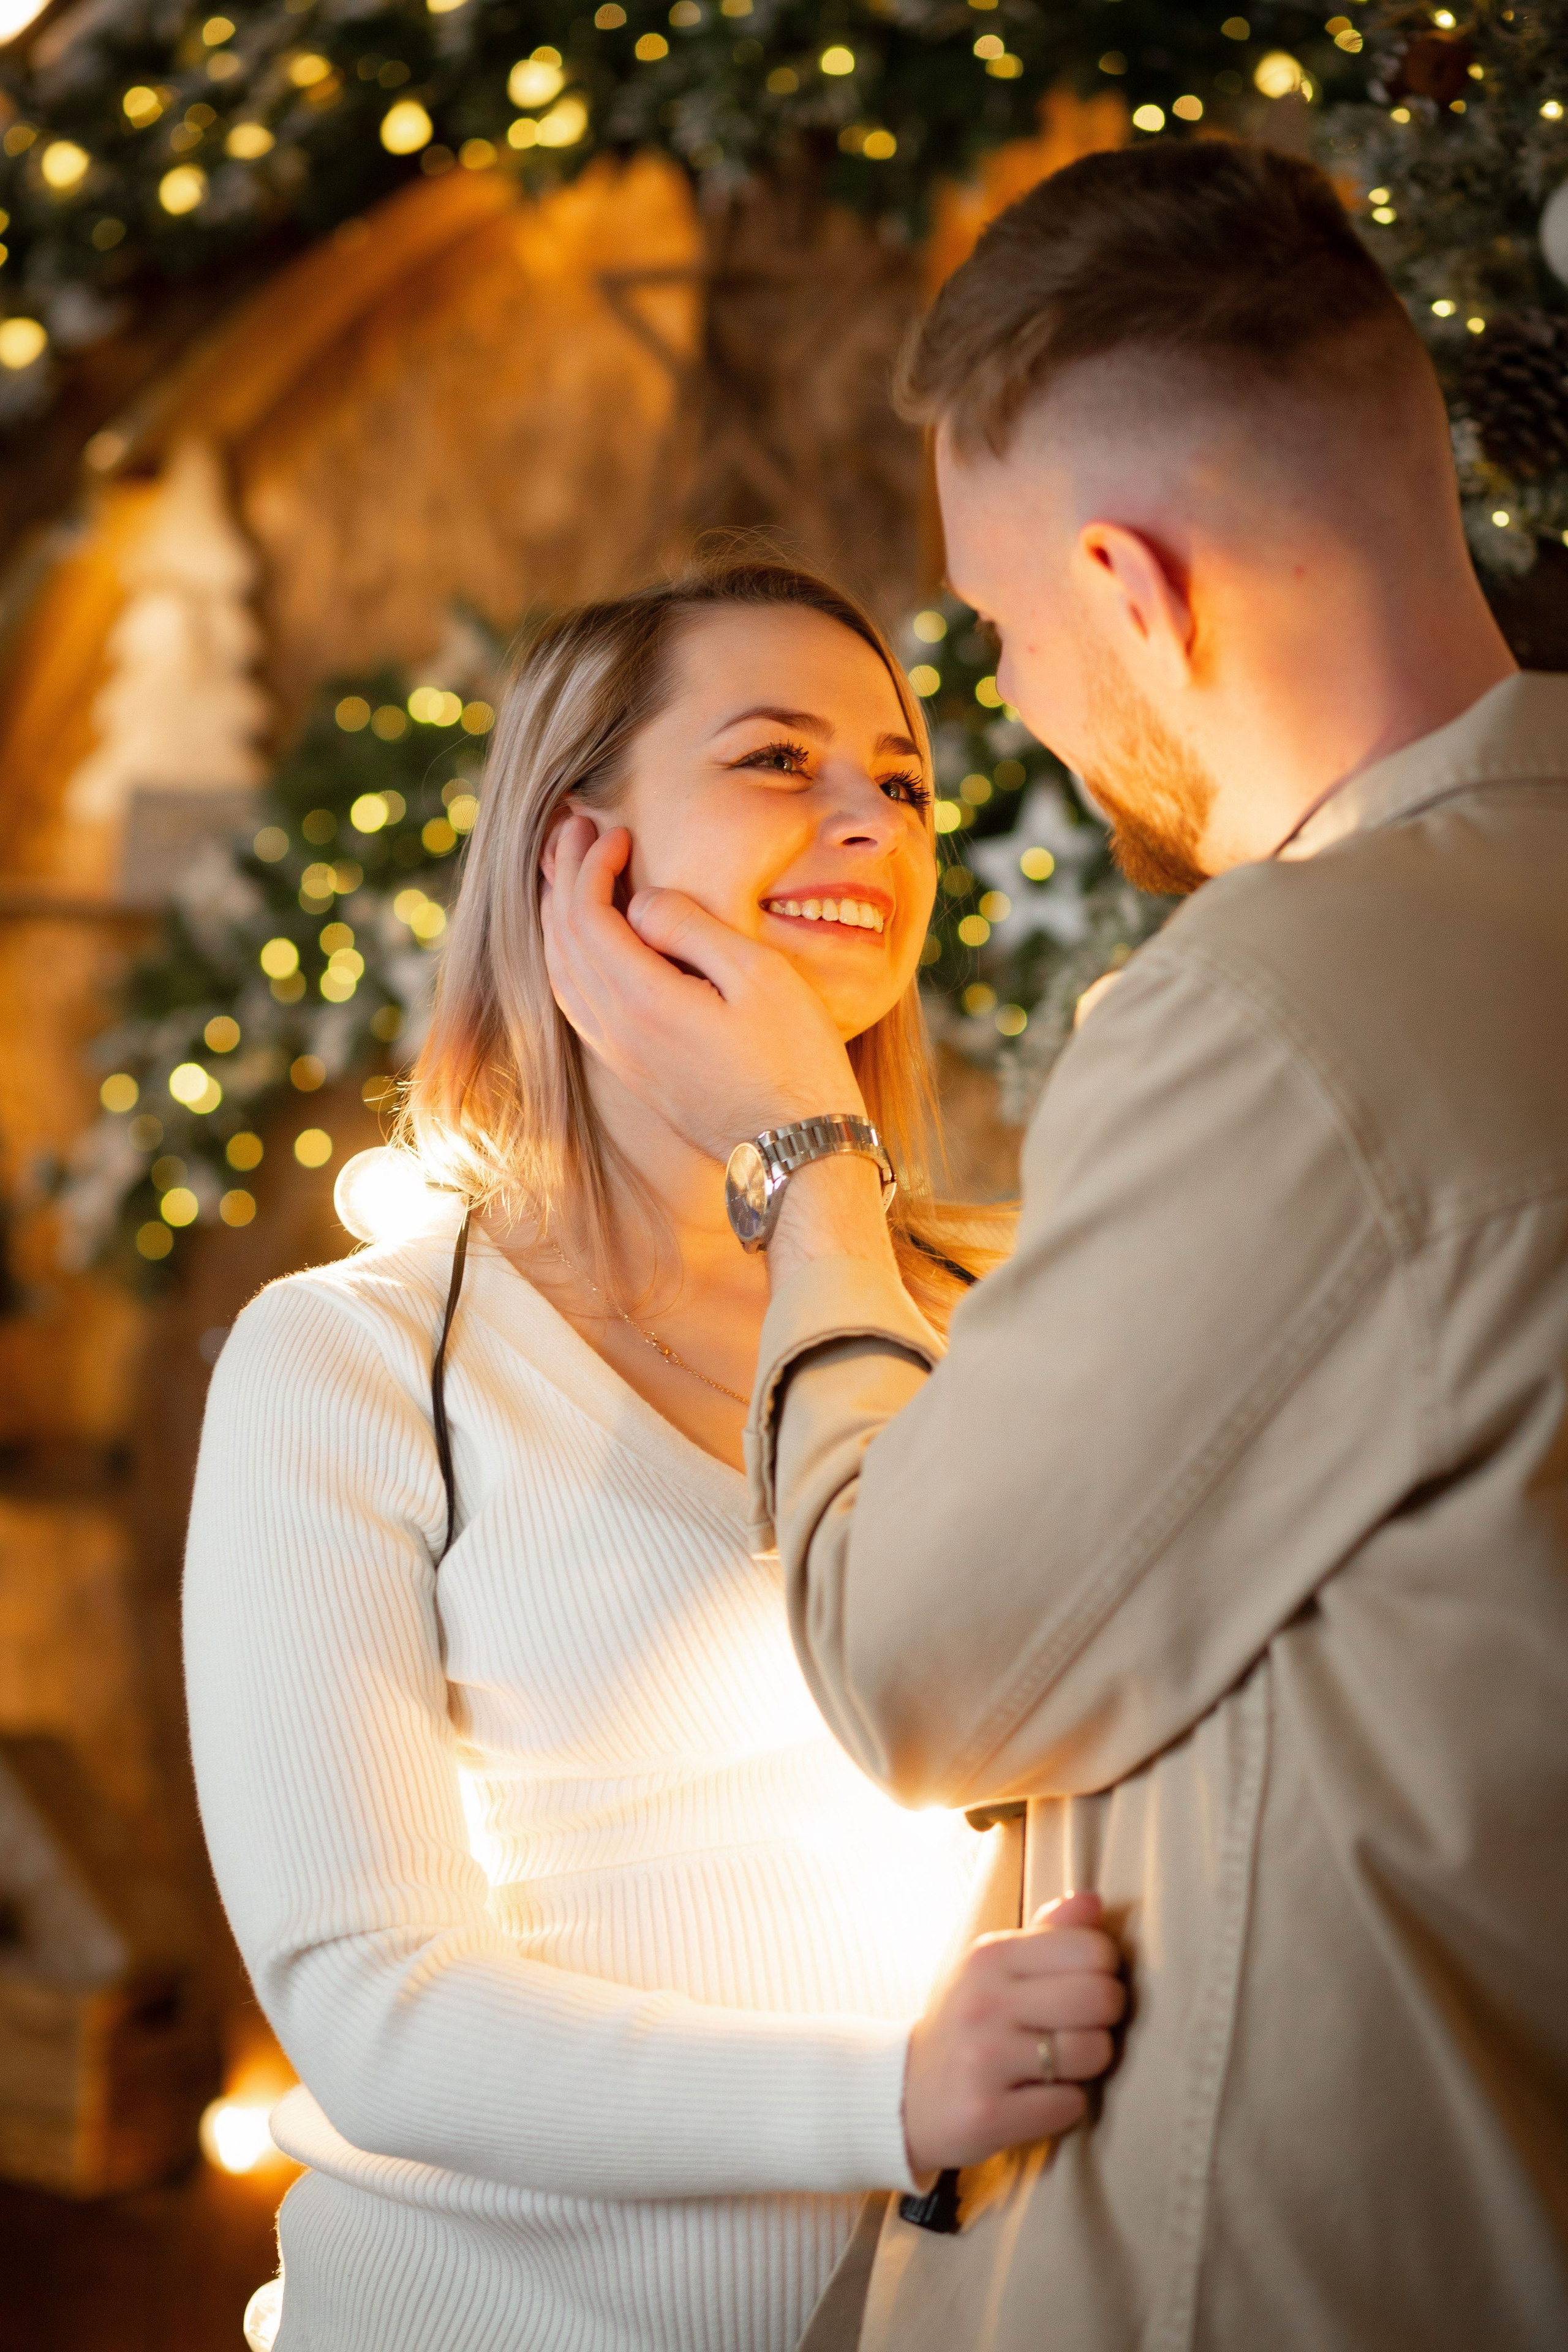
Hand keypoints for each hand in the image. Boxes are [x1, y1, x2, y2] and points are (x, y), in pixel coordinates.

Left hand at [541, 816, 860, 1159]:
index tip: (616, 831)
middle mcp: (615, 1030)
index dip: (591, 864)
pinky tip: (582, 940)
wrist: (797, 1150)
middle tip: (572, 828)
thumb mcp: (758, 976)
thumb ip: (692, 928)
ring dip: (557, 915)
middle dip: (561, 876)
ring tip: (566, 872)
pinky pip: (575, 1003)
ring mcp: (618, 1055)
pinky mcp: (630, 1070)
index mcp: (642, 1000)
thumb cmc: (794, 1059)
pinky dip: (566, 957)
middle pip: (561, 939)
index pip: (586, 915)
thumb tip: (641, 900)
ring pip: (559, 973)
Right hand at [902, 1892, 1124, 2176]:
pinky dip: (1063, 2105)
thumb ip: (1048, 1934)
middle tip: (1078, 2028)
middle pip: (1100, 1999)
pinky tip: (1035, 2097)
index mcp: (990, 1955)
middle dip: (1104, 2019)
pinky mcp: (987, 2113)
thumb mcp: (995, 1969)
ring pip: (1093, 2053)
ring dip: (1085, 2066)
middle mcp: (984, 2001)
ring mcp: (983, 2058)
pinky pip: (1070, 2105)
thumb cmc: (968, 2023)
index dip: (1103, 1971)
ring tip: (1055, 2064)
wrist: (904, 2093)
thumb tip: (1093, 1901)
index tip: (1081, 1986)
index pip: (1091, 1948)